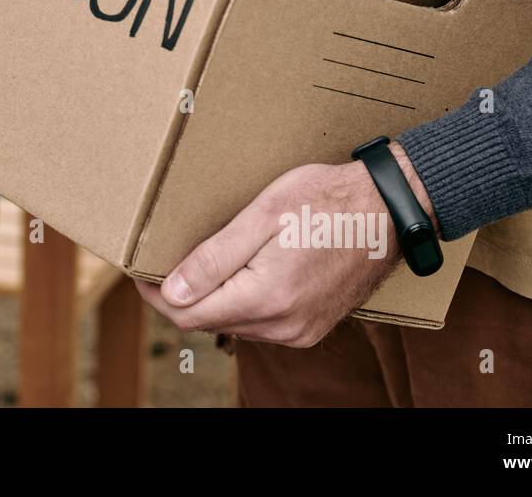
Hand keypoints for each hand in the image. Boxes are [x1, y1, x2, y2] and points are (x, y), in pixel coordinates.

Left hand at [136, 143, 434, 346]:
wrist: (390, 209)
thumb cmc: (327, 200)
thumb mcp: (263, 216)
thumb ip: (214, 258)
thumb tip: (172, 291)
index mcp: (267, 298)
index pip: (188, 314)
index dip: (156, 293)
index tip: (141, 268)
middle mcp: (283, 326)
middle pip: (209, 321)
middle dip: (180, 294)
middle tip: (164, 257)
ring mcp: (300, 330)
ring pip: (233, 322)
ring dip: (210, 298)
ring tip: (199, 260)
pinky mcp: (311, 325)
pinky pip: (260, 321)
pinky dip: (240, 300)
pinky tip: (238, 271)